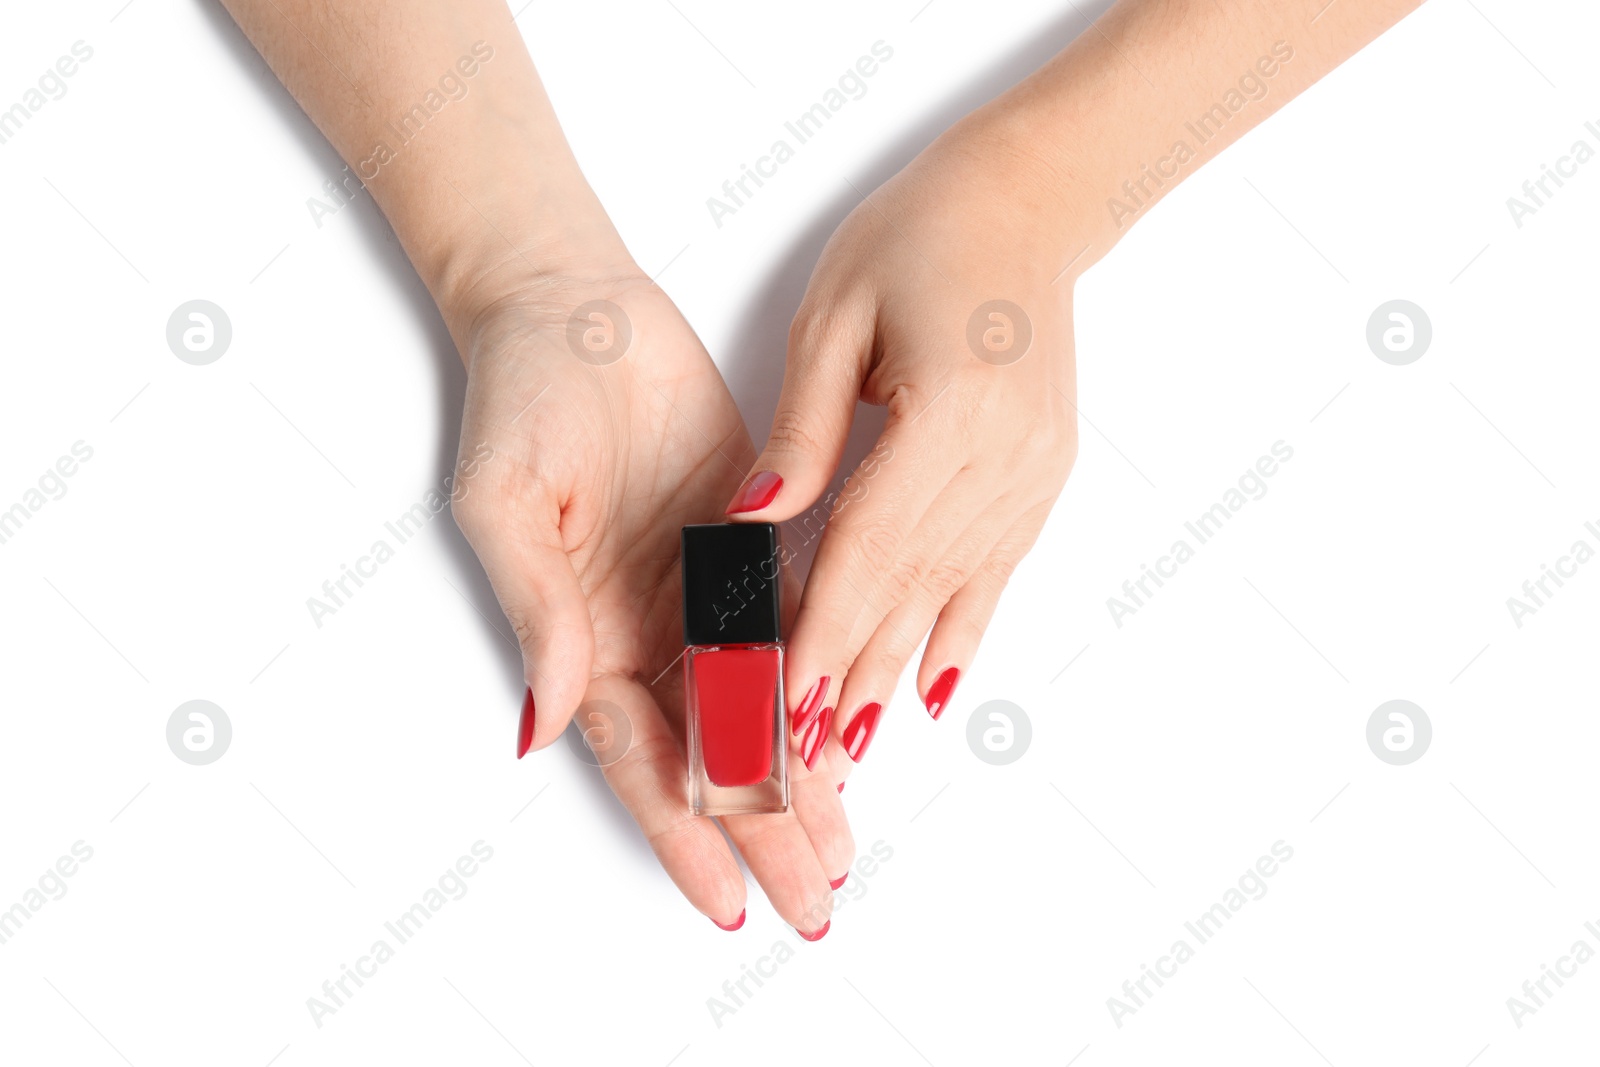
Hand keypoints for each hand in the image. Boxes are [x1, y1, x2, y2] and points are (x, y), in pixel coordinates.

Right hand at [449, 263, 851, 933]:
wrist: (580, 310)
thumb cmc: (525, 399)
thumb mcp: (511, 504)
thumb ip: (537, 612)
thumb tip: (545, 722)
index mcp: (582, 636)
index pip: (640, 757)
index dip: (683, 830)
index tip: (724, 897)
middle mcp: (645, 630)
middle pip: (708, 755)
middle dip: (757, 833)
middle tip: (811, 903)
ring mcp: (698, 594)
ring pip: (757, 709)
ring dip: (797, 782)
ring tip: (841, 851)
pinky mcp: (748, 548)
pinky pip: (791, 631)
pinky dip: (818, 689)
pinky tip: (850, 741)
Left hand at [726, 116, 1081, 777]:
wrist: (1030, 200)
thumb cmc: (922, 236)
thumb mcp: (836, 317)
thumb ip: (800, 431)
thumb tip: (753, 524)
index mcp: (950, 412)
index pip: (870, 549)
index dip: (822, 631)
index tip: (781, 703)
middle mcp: (1006, 457)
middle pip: (911, 588)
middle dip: (848, 673)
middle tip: (801, 755)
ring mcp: (1036, 473)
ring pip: (953, 593)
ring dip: (896, 668)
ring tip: (849, 743)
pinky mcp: (1044, 476)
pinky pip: (997, 572)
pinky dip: (961, 633)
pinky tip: (933, 692)